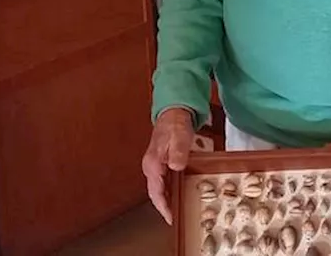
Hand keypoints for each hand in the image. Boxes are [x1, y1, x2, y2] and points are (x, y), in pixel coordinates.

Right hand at [142, 107, 195, 224]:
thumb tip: (176, 167)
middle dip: (163, 207)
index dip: (163, 206)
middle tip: (173, 219)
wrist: (173, 113)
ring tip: (175, 211)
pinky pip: (162, 181)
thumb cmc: (176, 124)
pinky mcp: (160, 163)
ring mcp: (154, 165)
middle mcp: (151, 166)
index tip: (169, 217)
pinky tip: (176, 195)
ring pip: (158, 188)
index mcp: (153, 163)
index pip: (156, 190)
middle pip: (155, 192)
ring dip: (165, 200)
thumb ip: (178, 152)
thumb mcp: (180, 136)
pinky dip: (168, 191)